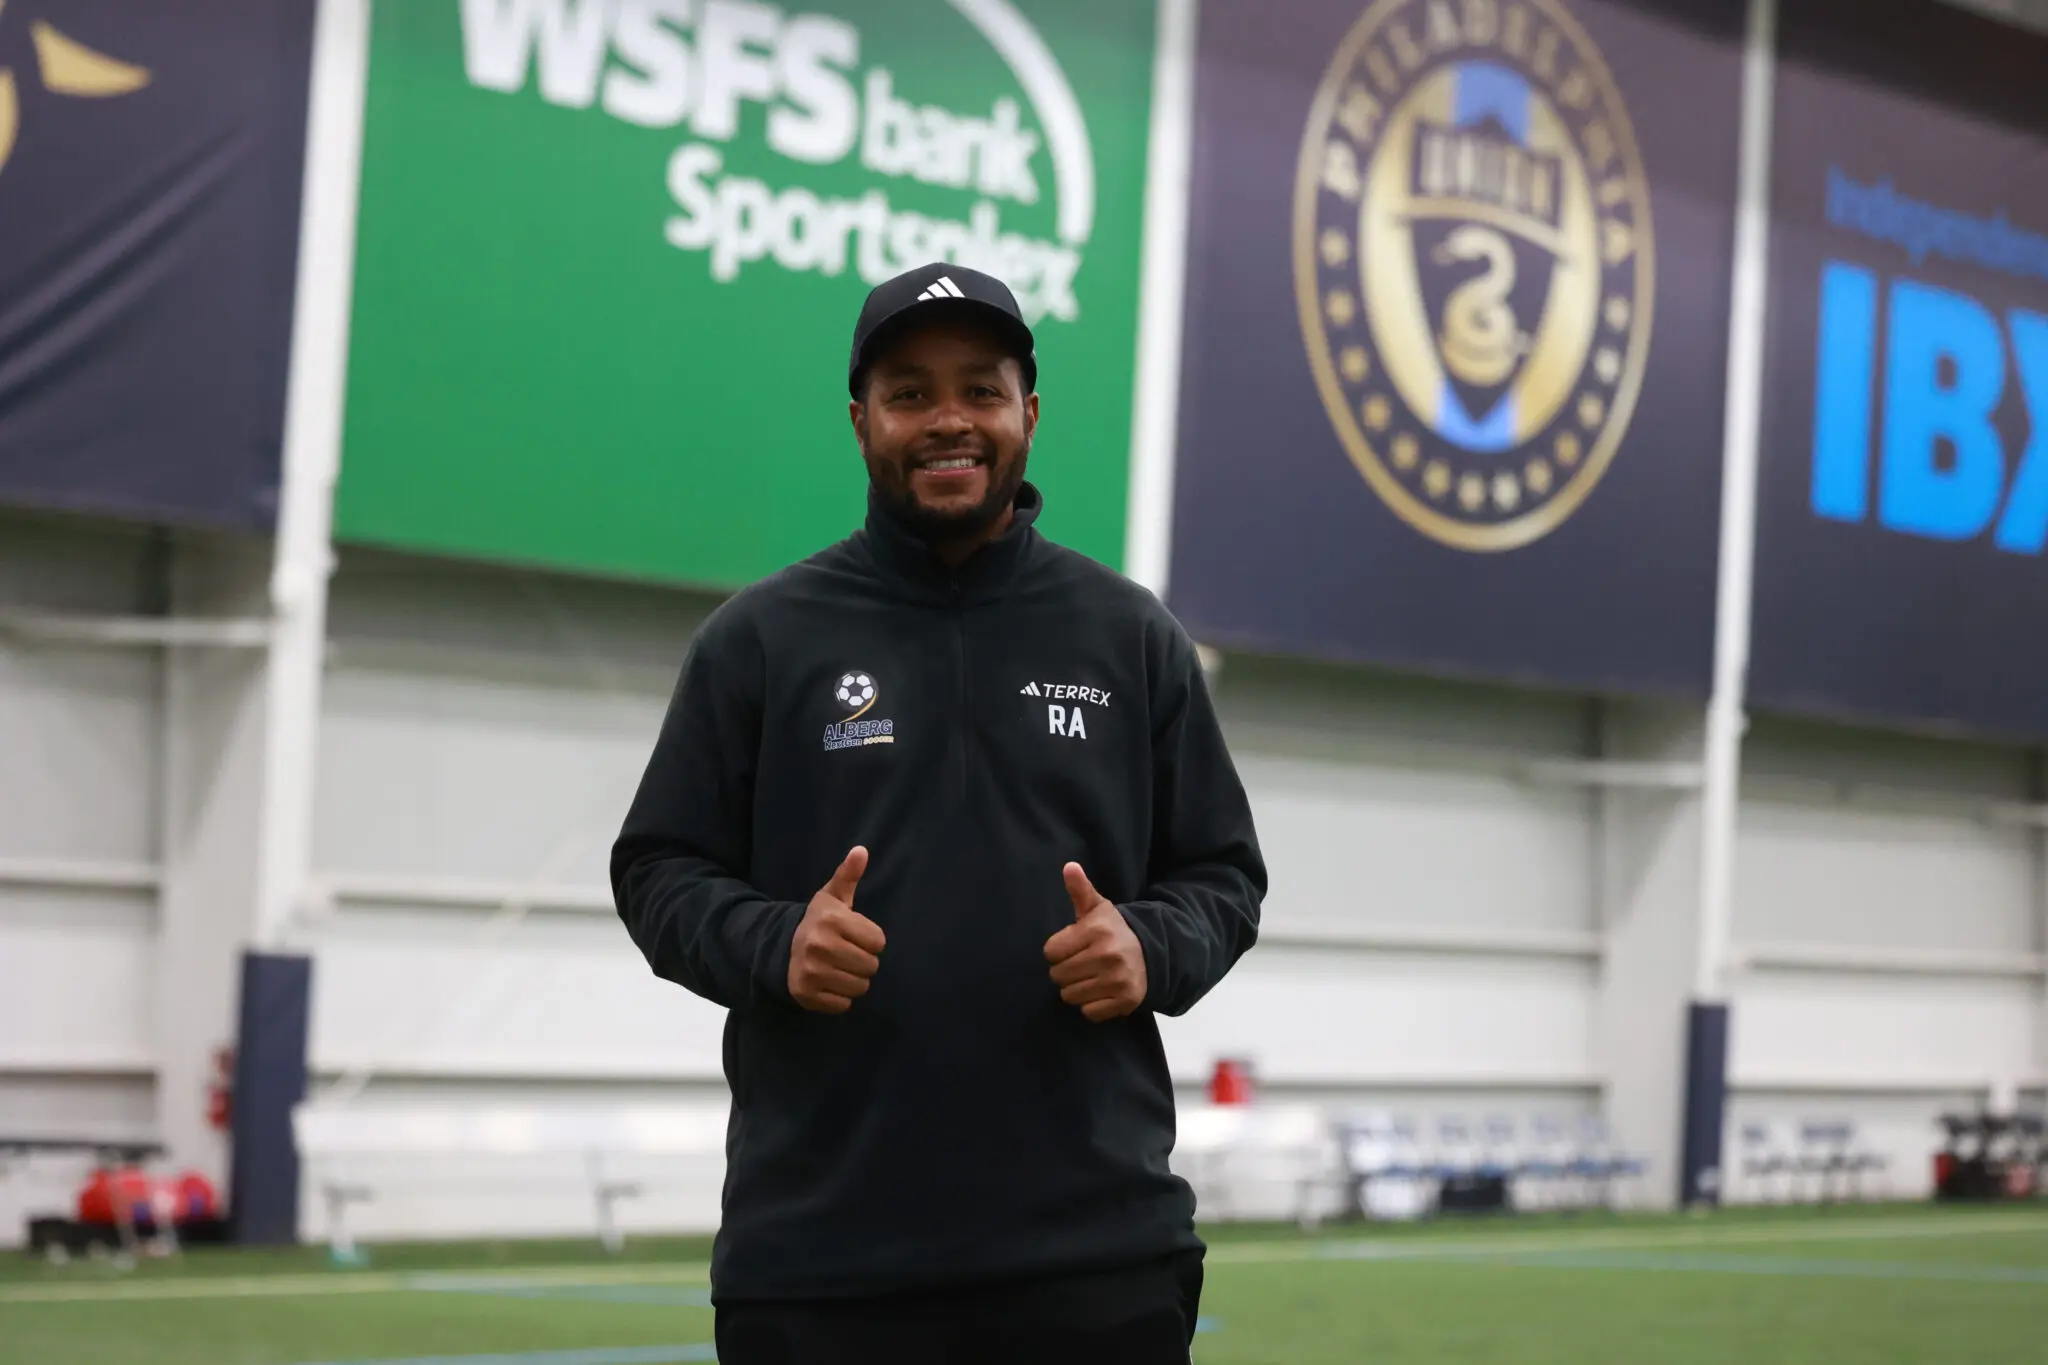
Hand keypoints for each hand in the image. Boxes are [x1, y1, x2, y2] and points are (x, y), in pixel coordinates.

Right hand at [788, 846, 885, 1013]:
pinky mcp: (806, 994)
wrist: (780, 948)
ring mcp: (811, 972)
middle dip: (864, 961)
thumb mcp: (832, 896)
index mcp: (831, 920)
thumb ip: (848, 875)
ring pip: (860, 987)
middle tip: (847, 954)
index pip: (878, 941)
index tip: (855, 936)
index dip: (870, 940)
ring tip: (839, 968)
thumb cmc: (818, 921)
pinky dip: (840, 997)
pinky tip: (829, 982)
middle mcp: (819, 945)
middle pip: (871, 966)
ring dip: (854, 980)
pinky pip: (843, 1004)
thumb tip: (861, 850)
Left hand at [1044, 862, 1147, 1021]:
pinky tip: (1101, 991)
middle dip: (1065, 971)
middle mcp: (1107, 956)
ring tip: (1091, 977)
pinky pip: (1088, 1012)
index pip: (1050, 952)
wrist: (1152, 954)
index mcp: (1096, 931)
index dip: (1058, 950)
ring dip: (1076, 989)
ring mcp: (1117, 980)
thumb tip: (1069, 866)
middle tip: (1082, 963)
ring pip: (1070, 996)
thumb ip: (1080, 890)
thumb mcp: (1098, 908)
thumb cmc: (1115, 931)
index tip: (1073, 947)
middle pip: (1058, 976)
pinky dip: (1091, 1005)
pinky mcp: (1124, 1001)